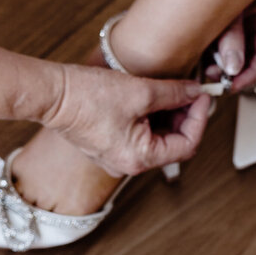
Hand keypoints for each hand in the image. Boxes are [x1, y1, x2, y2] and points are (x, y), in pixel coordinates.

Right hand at [45, 61, 209, 178]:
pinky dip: (150, 116)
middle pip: (172, 144)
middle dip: (185, 116)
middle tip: (190, 91)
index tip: (202, 96)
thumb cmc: (88, 97)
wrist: (53, 94)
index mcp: (140, 159)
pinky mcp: (108, 144)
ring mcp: (117, 156)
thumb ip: (174, 93)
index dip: (199, 118)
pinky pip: (139, 134)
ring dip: (168, 114)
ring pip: (156, 138)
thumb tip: (194, 92)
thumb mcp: (141, 90)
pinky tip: (152, 96)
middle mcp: (128, 164)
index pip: (186, 145)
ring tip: (171, 90)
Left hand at [205, 0, 255, 93]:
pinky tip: (195, 55)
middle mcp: (252, 22)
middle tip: (209, 78)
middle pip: (246, 58)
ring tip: (200, 68)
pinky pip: (215, 45)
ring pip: (229, 54)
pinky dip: (207, 53)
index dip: (249, 76)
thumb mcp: (231, 8)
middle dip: (230, 73)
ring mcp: (234, 23)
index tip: (231, 86)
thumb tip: (232, 70)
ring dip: (215, 65)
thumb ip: (232, 38)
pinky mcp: (215, 23)